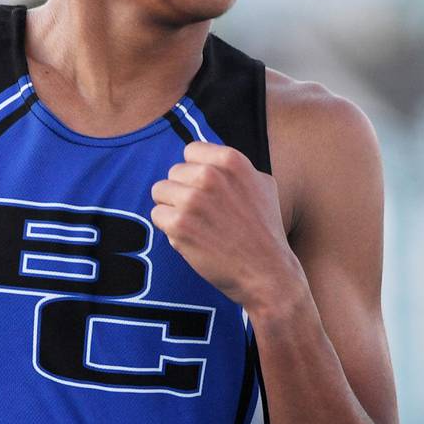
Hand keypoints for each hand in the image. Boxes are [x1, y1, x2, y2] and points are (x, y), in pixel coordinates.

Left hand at [150, 141, 302, 313]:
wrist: (266, 272)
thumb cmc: (265, 230)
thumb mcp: (263, 185)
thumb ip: (235, 169)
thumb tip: (211, 160)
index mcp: (231, 160)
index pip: (191, 151)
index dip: (194, 171)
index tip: (204, 188)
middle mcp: (209, 176)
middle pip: (173, 172)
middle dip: (183, 191)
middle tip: (202, 213)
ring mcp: (192, 200)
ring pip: (160, 192)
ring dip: (172, 208)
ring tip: (195, 224)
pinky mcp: (179, 225)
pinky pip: (157, 216)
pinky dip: (168, 228)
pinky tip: (191, 237)